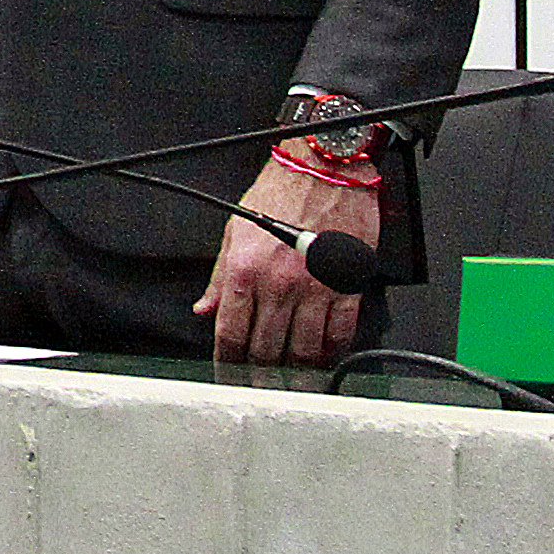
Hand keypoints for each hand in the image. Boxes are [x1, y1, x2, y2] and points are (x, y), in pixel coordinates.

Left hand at [195, 155, 379, 366]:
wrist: (324, 167)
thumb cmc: (281, 191)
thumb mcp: (236, 228)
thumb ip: (220, 275)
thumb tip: (206, 308)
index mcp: (246, 269)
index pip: (231, 332)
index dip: (227, 361)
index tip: (228, 373)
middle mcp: (279, 283)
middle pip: (266, 349)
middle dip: (259, 374)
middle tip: (258, 386)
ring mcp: (315, 287)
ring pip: (304, 349)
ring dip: (296, 371)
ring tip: (290, 379)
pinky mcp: (347, 285)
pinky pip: (340, 331)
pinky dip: (332, 351)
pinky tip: (325, 356)